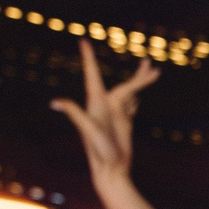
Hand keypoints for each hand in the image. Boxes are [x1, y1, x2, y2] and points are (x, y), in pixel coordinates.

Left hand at [49, 38, 159, 179]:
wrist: (110, 169)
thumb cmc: (98, 152)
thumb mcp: (88, 131)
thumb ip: (75, 113)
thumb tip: (54, 103)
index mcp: (96, 102)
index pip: (92, 74)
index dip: (87, 57)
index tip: (83, 40)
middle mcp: (105, 104)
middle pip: (125, 85)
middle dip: (139, 75)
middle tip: (150, 64)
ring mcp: (115, 113)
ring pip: (130, 92)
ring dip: (142, 82)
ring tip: (155, 71)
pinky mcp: (123, 122)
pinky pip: (132, 103)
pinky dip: (138, 95)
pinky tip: (141, 92)